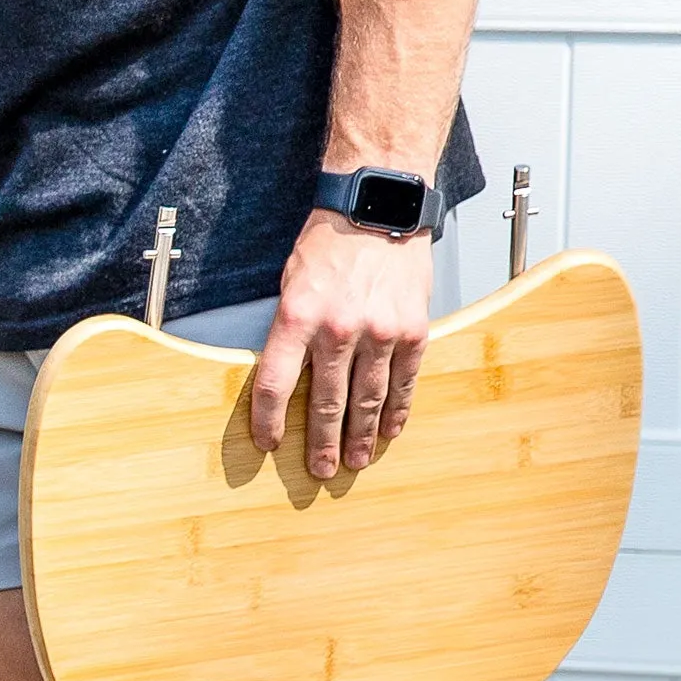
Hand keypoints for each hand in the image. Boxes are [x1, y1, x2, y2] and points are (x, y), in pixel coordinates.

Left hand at [249, 209, 436, 480]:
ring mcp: (379, 332)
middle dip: (321, 441)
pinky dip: (397, 410)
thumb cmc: (328, 244)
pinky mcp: (412, 330)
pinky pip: (404, 381)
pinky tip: (391, 431)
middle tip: (321, 470)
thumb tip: (286, 378)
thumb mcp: (290, 284)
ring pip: (368, 399)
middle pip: (326, 402)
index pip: (274, 383)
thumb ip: (289, 332)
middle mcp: (338, 329)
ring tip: (355, 461)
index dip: (268, 419)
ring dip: (361, 436)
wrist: (377, 209)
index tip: (268, 443)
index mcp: (297, 317)